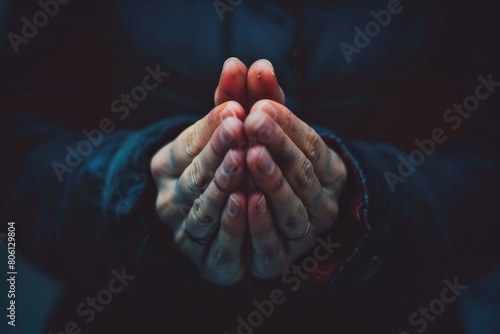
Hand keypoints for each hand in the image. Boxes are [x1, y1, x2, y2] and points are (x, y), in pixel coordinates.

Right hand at [151, 99, 248, 284]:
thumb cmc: (225, 162)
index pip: (186, 145)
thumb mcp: (228, 130)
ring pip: (202, 208)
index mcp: (167, 165)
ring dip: (222, 184)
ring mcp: (184, 232)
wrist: (215, 219)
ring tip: (242, 159)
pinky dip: (231, 224)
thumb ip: (234, 100)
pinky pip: (217, 244)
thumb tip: (239, 62)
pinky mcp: (205, 259)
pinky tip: (246, 201)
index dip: (210, 128)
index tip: (235, 107)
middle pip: (193, 175)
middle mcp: (170, 199)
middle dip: (217, 150)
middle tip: (240, 126)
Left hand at [244, 99, 346, 279]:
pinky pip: (275, 243)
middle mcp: (324, 202)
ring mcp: (307, 233)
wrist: (275, 218)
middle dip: (279, 146)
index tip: (260, 105)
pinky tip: (244, 198)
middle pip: (304, 174)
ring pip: (293, 208)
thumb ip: (262, 100)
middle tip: (253, 121)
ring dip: (272, 181)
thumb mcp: (269, 131)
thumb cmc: (273, 162)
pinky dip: (260, 222)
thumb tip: (255, 63)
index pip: (312, 145)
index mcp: (329, 170)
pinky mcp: (283, 258)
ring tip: (250, 154)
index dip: (288, 126)